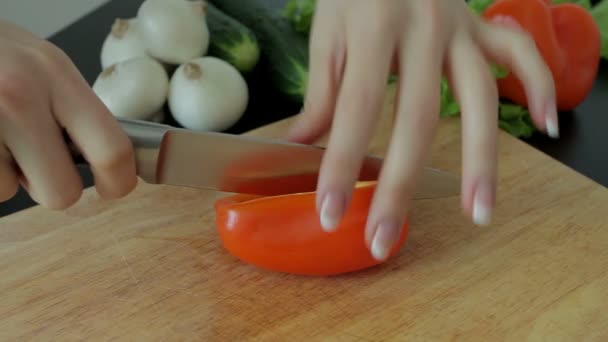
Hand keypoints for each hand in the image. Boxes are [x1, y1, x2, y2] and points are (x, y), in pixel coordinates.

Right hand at [0, 21, 136, 208]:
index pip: (112, 150)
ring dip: (8, 176)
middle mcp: (20, 96)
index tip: (113, 185)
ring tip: (0, 137)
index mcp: (56, 75)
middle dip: (54, 185)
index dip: (118, 181)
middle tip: (39, 161)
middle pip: (62, 191)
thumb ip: (78, 109)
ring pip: (12, 192)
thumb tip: (113, 159)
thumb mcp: (46, 66)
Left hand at [286, 0, 556, 259]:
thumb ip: (323, 91)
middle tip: (386, 238)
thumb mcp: (329, 31)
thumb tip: (302, 145)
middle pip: (418, 117)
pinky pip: (521, 55)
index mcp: (375, 28)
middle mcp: (424, 28)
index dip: (343, 164)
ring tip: (477, 213)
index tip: (332, 212)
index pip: (357, 108)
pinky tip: (548, 125)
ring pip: (481, 98)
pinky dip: (543, 85)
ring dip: (482, 159)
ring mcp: (462, 27)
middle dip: (402, 184)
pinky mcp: (485, 25)